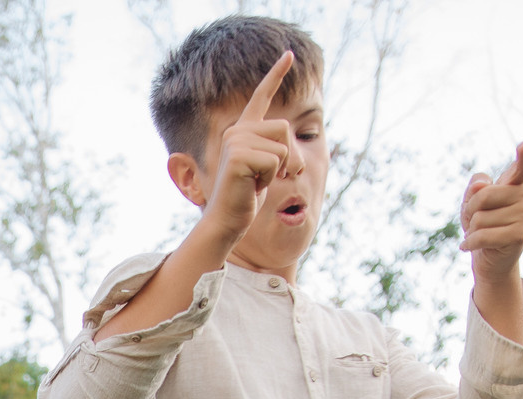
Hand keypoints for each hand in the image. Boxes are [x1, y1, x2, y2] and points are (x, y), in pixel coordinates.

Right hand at [203, 52, 304, 242]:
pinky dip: (270, 178)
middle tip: (276, 175)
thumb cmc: (247, 197)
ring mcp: (235, 141)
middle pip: (284, 128)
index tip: (289, 55)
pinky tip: (253, 186)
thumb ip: (278, 151)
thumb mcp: (267, 168)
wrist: (226, 220)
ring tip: (260, 181)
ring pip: (282, 145)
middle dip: (289, 155)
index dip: (276, 74)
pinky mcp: (237, 156)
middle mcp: (237, 130)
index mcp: (243, 130)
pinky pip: (274, 161)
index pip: (261, 96)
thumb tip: (296, 153)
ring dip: (280, 168)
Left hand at [459, 143, 522, 277]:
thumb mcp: (472, 202)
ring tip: (479, 234)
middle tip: (474, 221)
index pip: (522, 167)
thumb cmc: (481, 224)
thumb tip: (482, 187)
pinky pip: (482, 235)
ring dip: (471, 229)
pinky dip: (470, 242)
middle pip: (483, 195)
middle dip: (470, 210)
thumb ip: (475, 187)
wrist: (488, 257)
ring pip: (480, 218)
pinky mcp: (519, 235)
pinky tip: (468, 245)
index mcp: (517, 183)